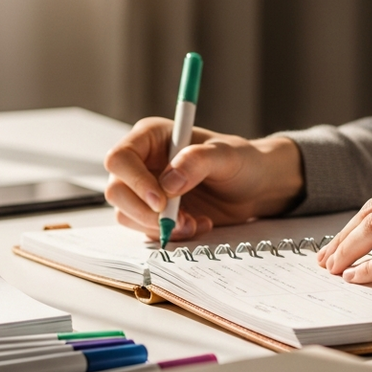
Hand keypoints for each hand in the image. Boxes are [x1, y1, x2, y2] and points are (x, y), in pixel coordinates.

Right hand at [104, 117, 302, 240]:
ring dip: (159, 226)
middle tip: (180, 220)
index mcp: (151, 137)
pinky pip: (145, 229)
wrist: (255, 187)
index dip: (134, 181)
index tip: (162, 201)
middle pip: (116, 191)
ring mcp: (145, 189)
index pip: (120, 158)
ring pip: (126, 214)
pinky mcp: (154, 212)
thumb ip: (197, 161)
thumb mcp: (226, 155)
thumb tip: (168, 183)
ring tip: (194, 222)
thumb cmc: (242, 161)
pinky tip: (197, 224)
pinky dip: (170, 234)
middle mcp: (142, 162)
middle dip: (145, 212)